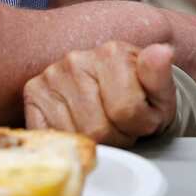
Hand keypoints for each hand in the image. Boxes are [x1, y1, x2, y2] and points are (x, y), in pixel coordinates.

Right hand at [23, 41, 175, 146]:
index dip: (140, 126)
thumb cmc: (140, 96)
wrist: (117, 91)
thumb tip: (162, 52)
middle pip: (98, 128)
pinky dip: (69, 142)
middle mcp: (75, 60)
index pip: (127, 110)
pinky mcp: (32, 95)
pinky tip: (80, 130)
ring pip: (74, 134)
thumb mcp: (161, 92)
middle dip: (117, 138)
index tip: (143, 120)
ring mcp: (50, 77)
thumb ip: (160, 75)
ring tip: (104, 127)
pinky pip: (50, 135)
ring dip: (94, 142)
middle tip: (122, 127)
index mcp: (111, 52)